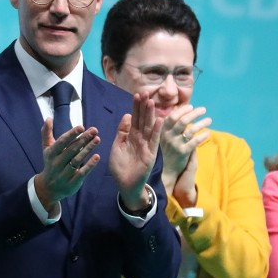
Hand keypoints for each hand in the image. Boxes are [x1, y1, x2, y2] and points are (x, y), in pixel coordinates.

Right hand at [32, 119, 100, 212]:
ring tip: (97, 139)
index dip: (71, 134)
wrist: (49, 188)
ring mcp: (64, 174)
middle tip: (94, 130)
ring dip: (88, 149)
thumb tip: (48, 118)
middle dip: (83, 139)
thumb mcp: (46, 149)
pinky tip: (97, 156)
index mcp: (50, 153)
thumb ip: (47, 133)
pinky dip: (90, 165)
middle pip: (71, 150)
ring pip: (77, 160)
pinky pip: (82, 173)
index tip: (81, 127)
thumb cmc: (50, 163)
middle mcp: (56, 163)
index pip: (62, 142)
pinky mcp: (72, 183)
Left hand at [109, 92, 162, 210]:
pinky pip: (154, 140)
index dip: (135, 107)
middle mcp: (140, 138)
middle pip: (142, 119)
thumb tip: (126, 115)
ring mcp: (146, 145)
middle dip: (143, 106)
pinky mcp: (151, 154)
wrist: (125, 184)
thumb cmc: (120, 166)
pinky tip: (159, 120)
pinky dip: (156, 130)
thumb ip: (122, 131)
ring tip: (151, 102)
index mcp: (131, 136)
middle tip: (145, 92)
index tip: (137, 95)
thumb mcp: (117, 146)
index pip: (134, 118)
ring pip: (149, 127)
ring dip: (150, 115)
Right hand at [158, 104, 210, 196]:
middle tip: (203, 109)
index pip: (173, 116)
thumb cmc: (164, 152)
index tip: (191, 106)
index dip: (182, 110)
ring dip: (201, 123)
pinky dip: (202, 136)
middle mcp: (168, 136)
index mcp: (162, 130)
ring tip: (209, 120)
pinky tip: (208, 133)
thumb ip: (169, 126)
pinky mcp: (183, 153)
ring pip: (190, 130)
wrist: (164, 171)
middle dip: (194, 113)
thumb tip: (178, 112)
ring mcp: (175, 144)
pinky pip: (195, 142)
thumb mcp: (162, 137)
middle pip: (183, 120)